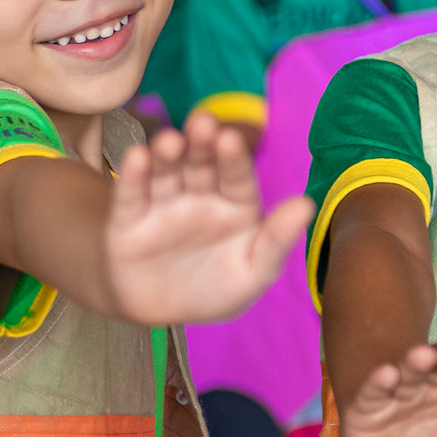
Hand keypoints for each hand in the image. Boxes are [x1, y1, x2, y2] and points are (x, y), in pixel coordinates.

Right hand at [104, 111, 313, 325]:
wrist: (163, 313)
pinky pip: (131, 194)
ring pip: (166, 172)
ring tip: (169, 141)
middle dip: (201, 144)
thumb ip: (276, 241)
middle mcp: (199, 195)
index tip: (230, 139)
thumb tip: (307, 205)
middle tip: (203, 123)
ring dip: (167, 153)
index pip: (236, 175)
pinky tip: (137, 157)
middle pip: (200, 164)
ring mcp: (163, 203)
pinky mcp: (129, 219)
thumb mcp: (252, 274)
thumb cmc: (215, 290)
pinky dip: (132, 175)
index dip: (233, 158)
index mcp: (234, 203)